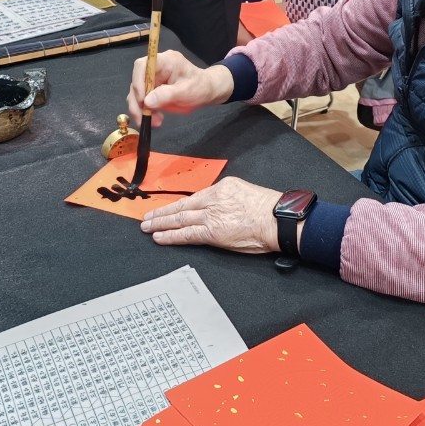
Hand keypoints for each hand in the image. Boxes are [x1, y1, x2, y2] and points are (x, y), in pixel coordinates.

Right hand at [128, 50, 233, 125]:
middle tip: (143, 117)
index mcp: (165, 61)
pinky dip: (145, 112)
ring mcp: (153, 80)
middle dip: (137, 101)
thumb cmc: (200, 87)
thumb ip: (167, 95)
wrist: (207, 92)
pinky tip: (155, 119)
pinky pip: (142, 101)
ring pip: (136, 94)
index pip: (142, 65)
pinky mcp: (152, 91)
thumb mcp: (186, 91)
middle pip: (136, 82)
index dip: (138, 81)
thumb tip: (147, 102)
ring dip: (140, 110)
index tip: (142, 99)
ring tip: (155, 121)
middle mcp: (155, 68)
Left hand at [140, 176, 281, 252]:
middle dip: (163, 212)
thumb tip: (223, 208)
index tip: (168, 208)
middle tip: (147, 217)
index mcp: (223, 187)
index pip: (195, 198)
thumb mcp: (246, 193)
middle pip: (182, 206)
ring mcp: (211, 215)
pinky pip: (186, 234)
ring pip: (180, 219)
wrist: (277, 219)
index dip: (178, 205)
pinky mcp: (212, 232)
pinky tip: (159, 237)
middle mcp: (213, 199)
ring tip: (147, 227)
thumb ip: (230, 199)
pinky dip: (170, 236)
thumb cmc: (269, 210)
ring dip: (161, 223)